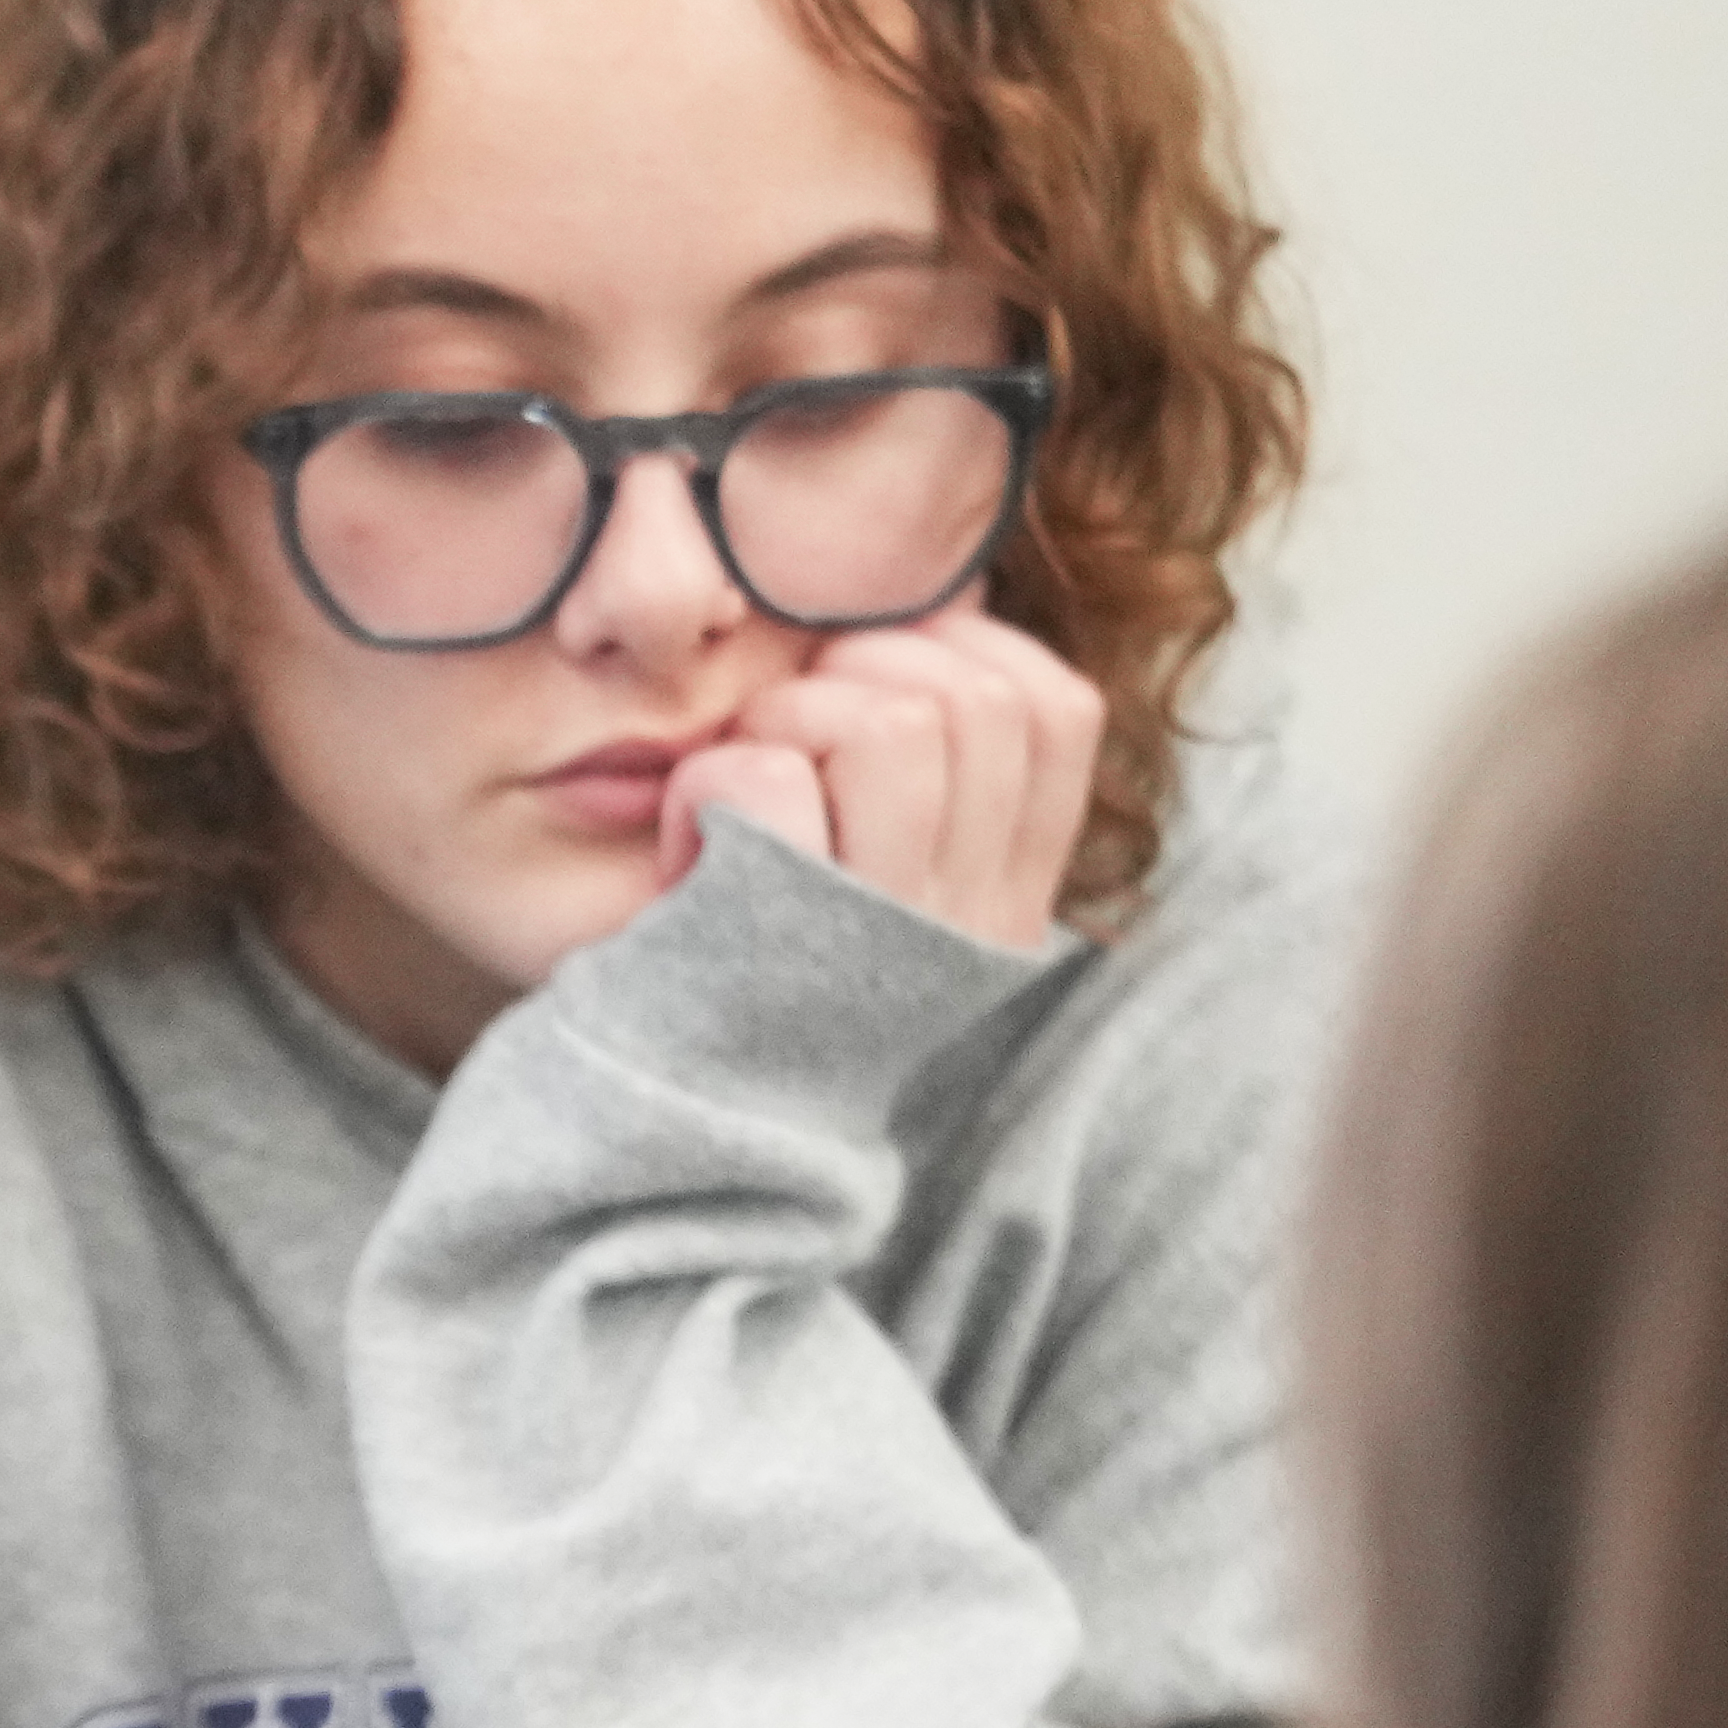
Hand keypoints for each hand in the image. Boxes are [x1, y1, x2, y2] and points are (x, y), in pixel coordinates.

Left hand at [656, 606, 1100, 951]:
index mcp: (1009, 894)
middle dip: (857, 676)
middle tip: (784, 749)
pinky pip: (765, 778)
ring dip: (786, 720)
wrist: (670, 1124)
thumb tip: (941, 604)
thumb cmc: (747, 967)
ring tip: (744, 794)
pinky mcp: (796, 952)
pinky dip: (709, 783)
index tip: (870, 693)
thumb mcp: (869, 870)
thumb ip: (927, 765)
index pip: (1058, 709)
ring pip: (888, 721)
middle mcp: (976, 925)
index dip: (958, 653)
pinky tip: (693, 844)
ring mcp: (895, 941)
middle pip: (973, 698)